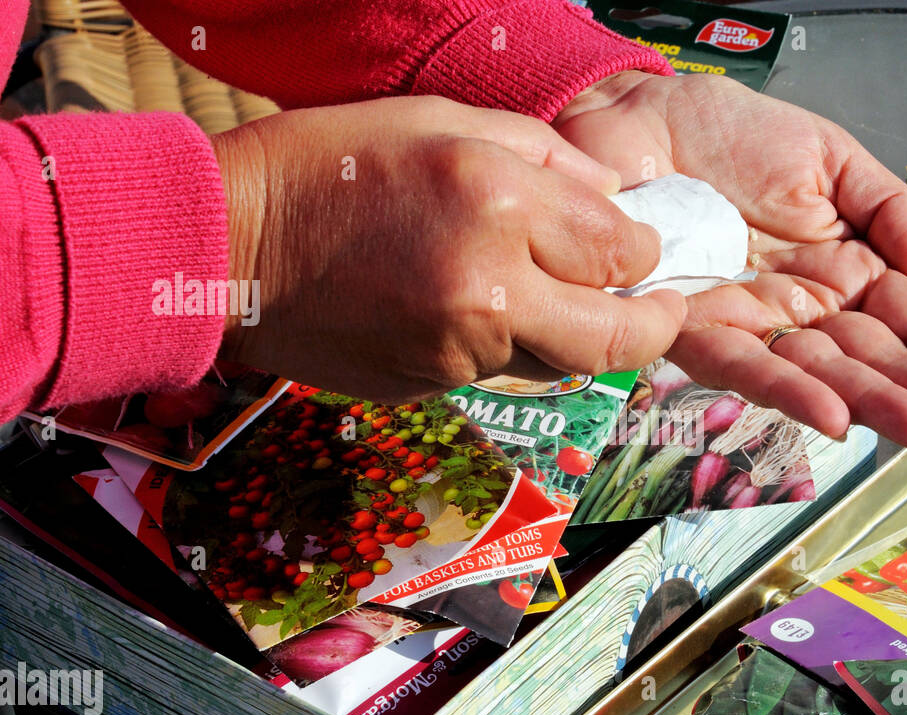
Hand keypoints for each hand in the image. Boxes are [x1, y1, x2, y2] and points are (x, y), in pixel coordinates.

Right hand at [213, 96, 684, 403]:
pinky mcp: (432, 386)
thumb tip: (615, 199)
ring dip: (573, 333)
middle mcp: (490, 288)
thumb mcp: (440, 122)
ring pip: (560, 360)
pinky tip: (475, 308)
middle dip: (653, 325)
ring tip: (552, 294)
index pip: (620, 251)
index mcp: (496, 202)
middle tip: (663, 310)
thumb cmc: (327, 167)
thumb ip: (545, 155)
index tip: (643, 249)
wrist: (228, 252)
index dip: (645, 254)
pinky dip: (511, 345)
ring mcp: (460, 350)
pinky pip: (502, 371)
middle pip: (616, 339)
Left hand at [554, 73, 906, 453]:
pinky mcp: (691, 328)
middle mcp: (802, 310)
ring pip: (821, 375)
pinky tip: (836, 415)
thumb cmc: (729, 135)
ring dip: (876, 406)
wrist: (642, 114)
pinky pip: (745, 363)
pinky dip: (788, 391)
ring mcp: (752, 324)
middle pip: (876, 361)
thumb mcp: (834, 161)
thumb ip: (891, 213)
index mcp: (842, 272)